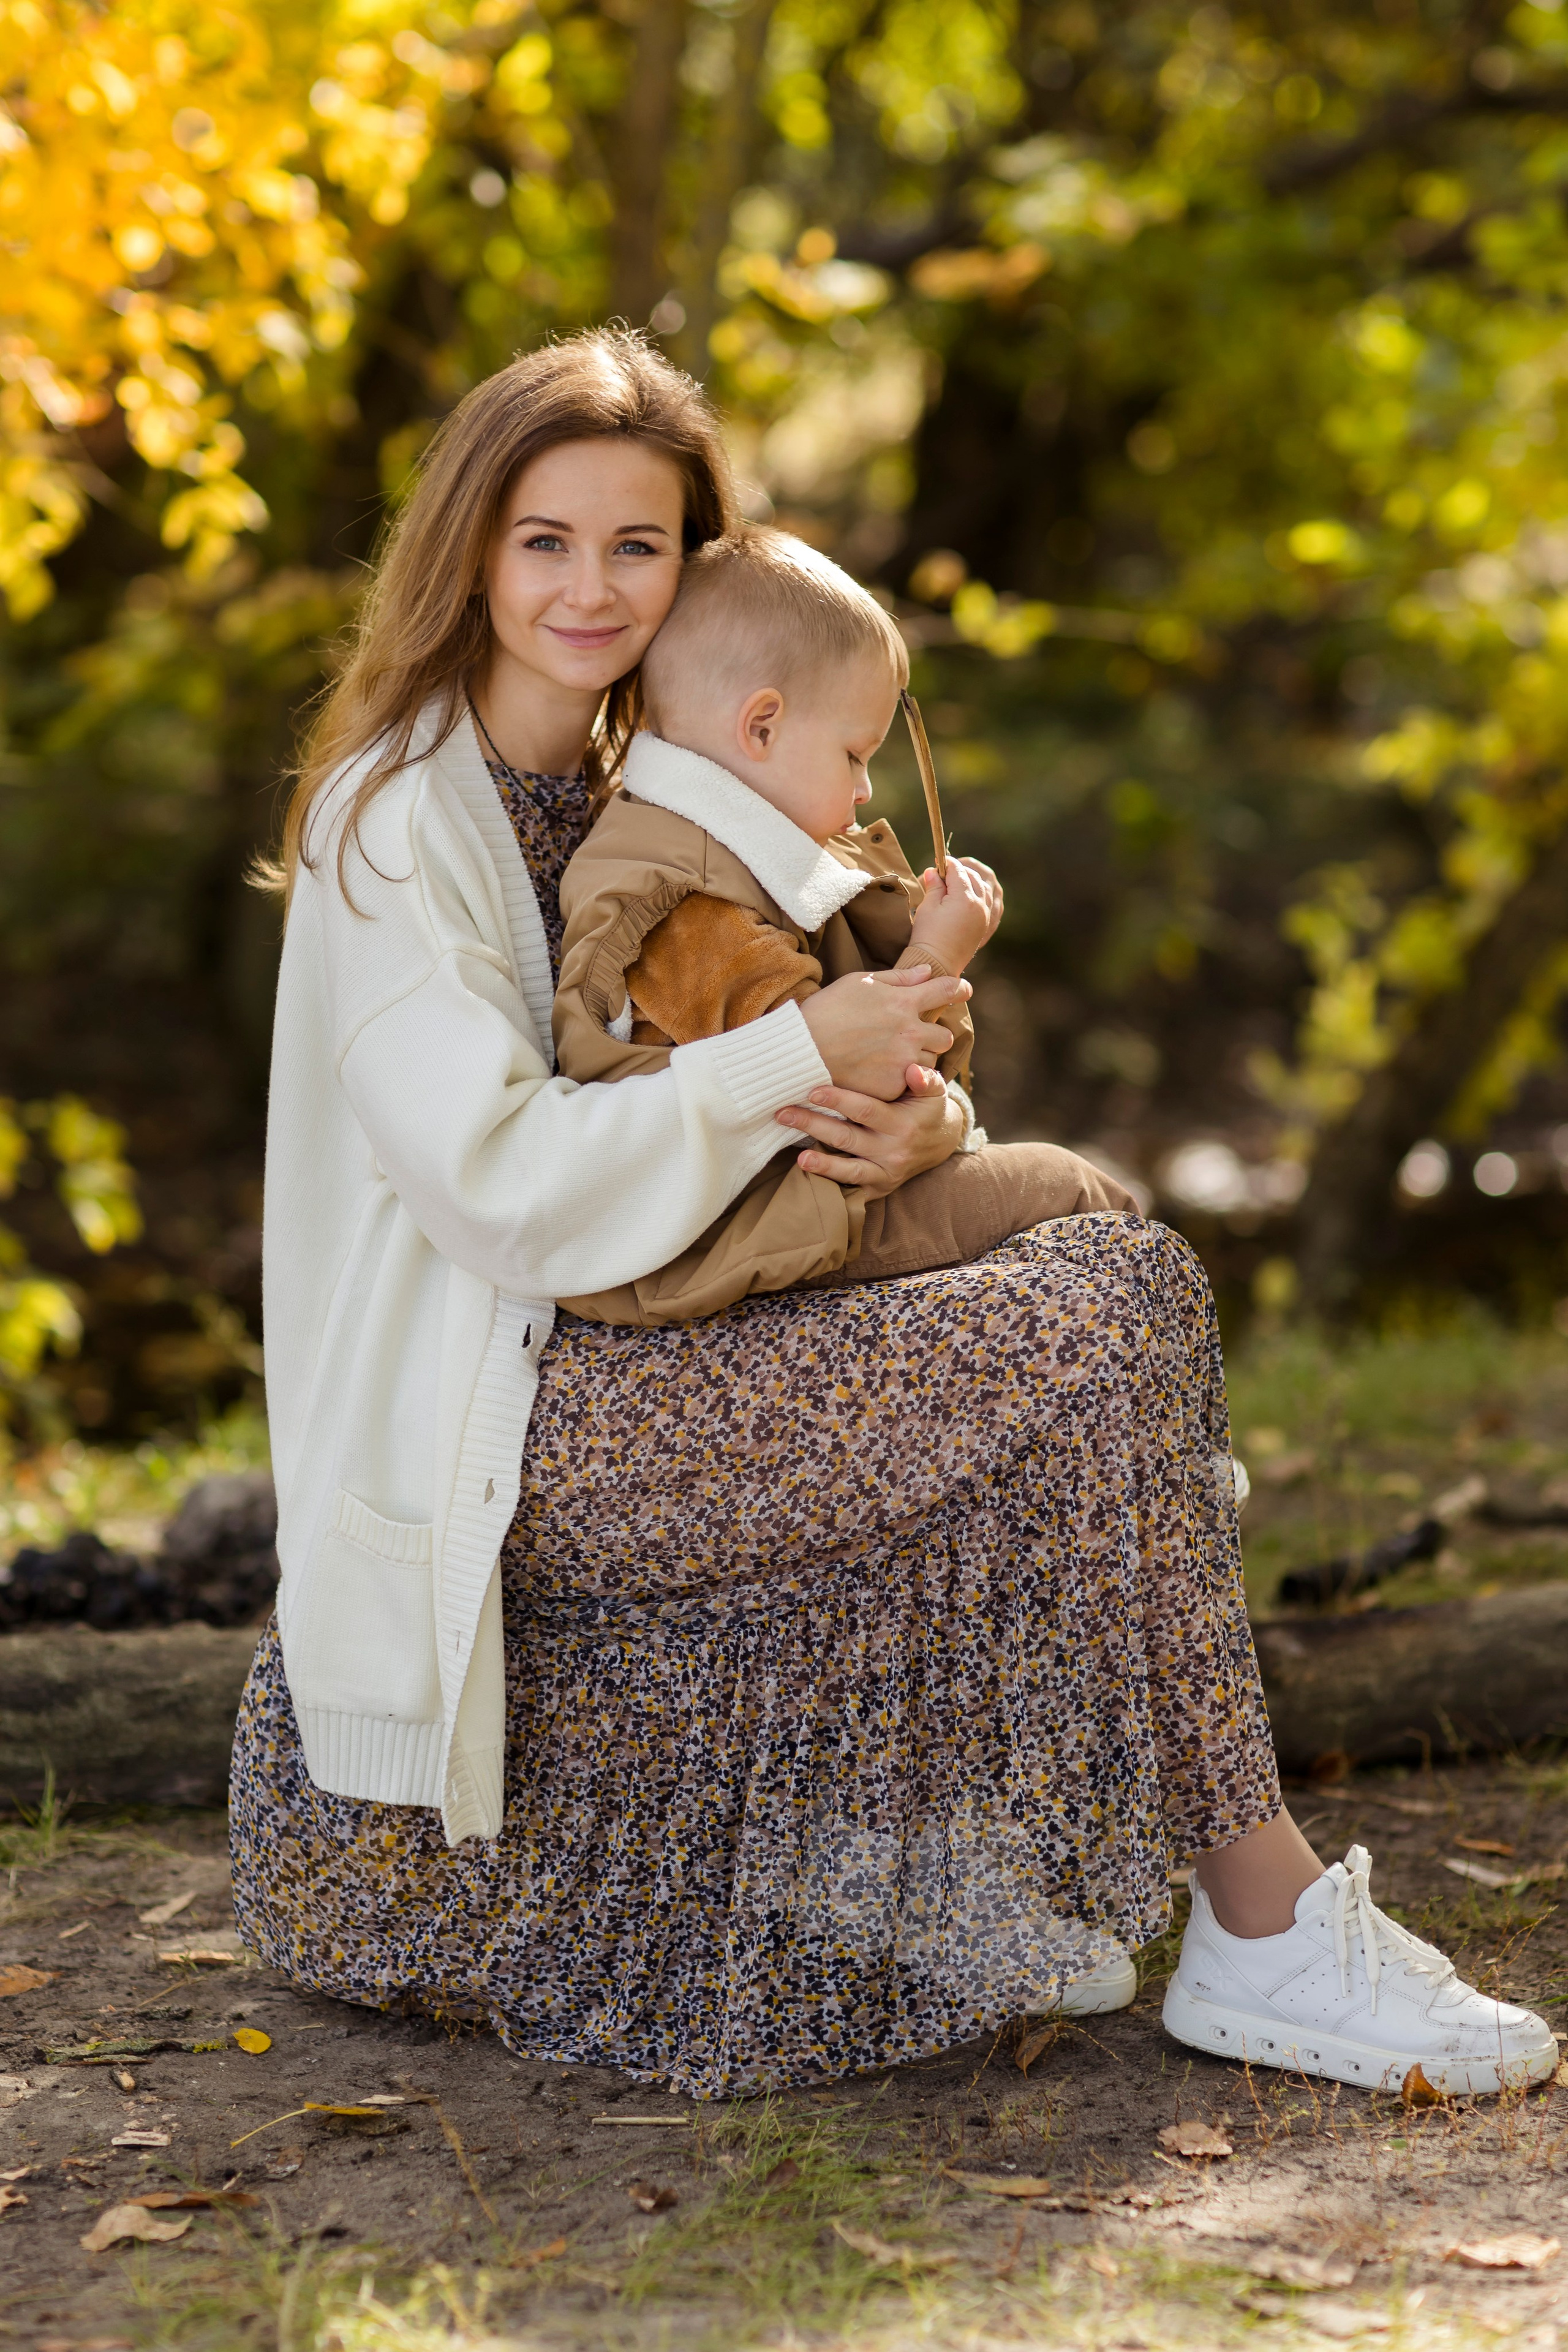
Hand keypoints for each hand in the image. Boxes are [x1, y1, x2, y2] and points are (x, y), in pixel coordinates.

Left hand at [775, 1062, 964, 1197]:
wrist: (942, 1143)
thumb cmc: (928, 1109)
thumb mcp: (934, 1091)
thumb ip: (925, 1079)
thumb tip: (913, 1070)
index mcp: (902, 1125)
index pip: (865, 1111)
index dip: (838, 1100)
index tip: (812, 1090)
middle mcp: (893, 1152)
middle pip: (847, 1138)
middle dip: (813, 1125)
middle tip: (783, 1113)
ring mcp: (885, 1173)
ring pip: (849, 1171)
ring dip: (822, 1165)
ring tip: (799, 1157)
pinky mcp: (879, 1188)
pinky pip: (853, 1189)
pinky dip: (831, 1183)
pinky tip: (808, 1176)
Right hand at [799, 965, 969, 1098]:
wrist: (801, 1051)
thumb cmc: (825, 1011)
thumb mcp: (859, 983)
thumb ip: (897, 979)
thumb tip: (925, 972)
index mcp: (904, 1002)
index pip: (946, 990)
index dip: (959, 988)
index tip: (963, 990)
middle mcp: (910, 1032)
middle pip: (945, 1036)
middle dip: (934, 1036)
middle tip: (914, 1037)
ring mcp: (903, 1061)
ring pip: (929, 1063)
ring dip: (917, 1059)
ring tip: (891, 1058)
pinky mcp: (893, 1086)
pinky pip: (908, 1083)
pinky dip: (898, 1079)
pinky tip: (877, 1073)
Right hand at [908, 856, 1002, 974]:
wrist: (938, 963)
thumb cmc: (928, 936)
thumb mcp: (928, 907)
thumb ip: (934, 885)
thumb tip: (933, 871)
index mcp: (964, 899)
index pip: (958, 871)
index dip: (947, 864)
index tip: (938, 862)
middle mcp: (980, 905)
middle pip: (973, 876)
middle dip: (960, 870)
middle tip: (944, 871)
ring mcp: (986, 915)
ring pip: (985, 887)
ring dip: (973, 879)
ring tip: (958, 880)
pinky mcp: (986, 924)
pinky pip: (991, 901)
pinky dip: (983, 892)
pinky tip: (973, 892)